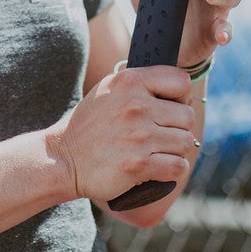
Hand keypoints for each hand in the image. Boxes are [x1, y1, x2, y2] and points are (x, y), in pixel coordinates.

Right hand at [50, 64, 197, 200]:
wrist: (63, 158)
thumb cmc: (89, 125)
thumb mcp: (108, 90)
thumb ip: (139, 84)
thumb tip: (177, 89)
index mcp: (129, 82)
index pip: (181, 81)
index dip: (181, 97)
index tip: (168, 108)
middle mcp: (135, 106)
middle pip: (187, 116)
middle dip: (177, 127)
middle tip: (159, 135)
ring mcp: (138, 136)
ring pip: (186, 142)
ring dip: (175, 150)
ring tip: (155, 151)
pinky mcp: (139, 165)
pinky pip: (179, 167)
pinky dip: (172, 170)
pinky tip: (157, 167)